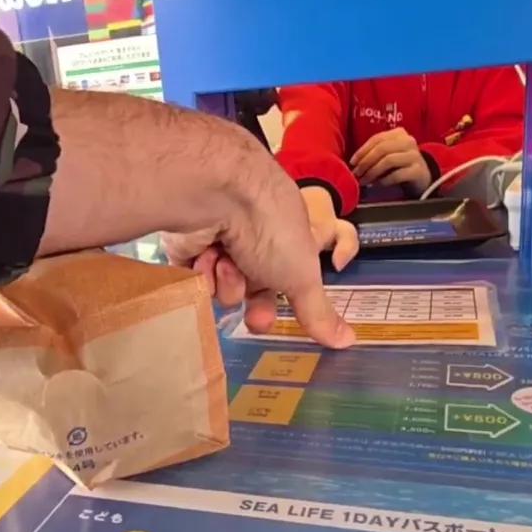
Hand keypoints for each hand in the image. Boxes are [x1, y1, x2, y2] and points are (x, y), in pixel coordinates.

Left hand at [160, 163, 355, 348]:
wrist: (219, 191)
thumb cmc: (270, 229)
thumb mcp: (302, 276)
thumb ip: (318, 311)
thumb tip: (348, 340)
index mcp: (281, 238)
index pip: (279, 279)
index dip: (272, 303)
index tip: (265, 320)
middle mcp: (247, 236)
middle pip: (245, 285)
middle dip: (247, 300)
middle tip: (249, 316)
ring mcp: (213, 237)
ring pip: (218, 282)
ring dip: (226, 281)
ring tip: (227, 262)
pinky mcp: (183, 241)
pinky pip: (191, 274)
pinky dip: (200, 270)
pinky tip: (204, 257)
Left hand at [350, 128, 430, 188]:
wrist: (422, 176)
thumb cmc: (400, 164)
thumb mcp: (388, 154)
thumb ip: (374, 154)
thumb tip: (354, 164)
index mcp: (399, 133)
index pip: (377, 139)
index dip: (362, 150)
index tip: (352, 162)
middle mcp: (408, 141)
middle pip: (382, 149)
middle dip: (366, 162)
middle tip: (357, 174)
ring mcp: (415, 156)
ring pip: (388, 161)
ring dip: (372, 172)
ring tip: (364, 181)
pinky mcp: (418, 171)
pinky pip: (397, 175)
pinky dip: (384, 180)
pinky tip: (377, 185)